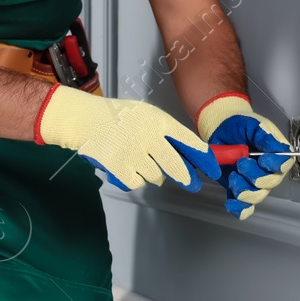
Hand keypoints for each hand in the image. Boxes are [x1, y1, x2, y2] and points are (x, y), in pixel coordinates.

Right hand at [35, 85, 220, 191]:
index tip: (213, 169)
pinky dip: (133, 178)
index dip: (204, 158)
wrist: (86, 120)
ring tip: (140, 161)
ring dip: (152, 174)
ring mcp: (133, 154)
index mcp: (159, 121)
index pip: (189, 142)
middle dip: (187, 178)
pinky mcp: (119, 168)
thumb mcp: (148, 115)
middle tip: (193, 185)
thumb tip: (191, 155)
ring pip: (155, 177)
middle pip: (176, 167)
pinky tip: (126, 166)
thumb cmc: (118, 117)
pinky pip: (136, 182)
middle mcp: (149, 137)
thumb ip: (168, 133)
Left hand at [196, 93, 291, 219]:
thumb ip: (265, 135)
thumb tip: (276, 147)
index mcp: (276, 154)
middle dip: (255, 177)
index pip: (284, 165)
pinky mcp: (239, 190)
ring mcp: (254, 183)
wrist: (221, 129)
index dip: (275, 166)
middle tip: (241, 164)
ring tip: (233, 177)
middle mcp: (268, 171)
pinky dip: (238, 208)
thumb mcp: (254, 124)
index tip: (262, 160)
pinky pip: (243, 207)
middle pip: (269, 184)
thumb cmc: (241, 125)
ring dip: (244, 190)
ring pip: (256, 196)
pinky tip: (231, 203)